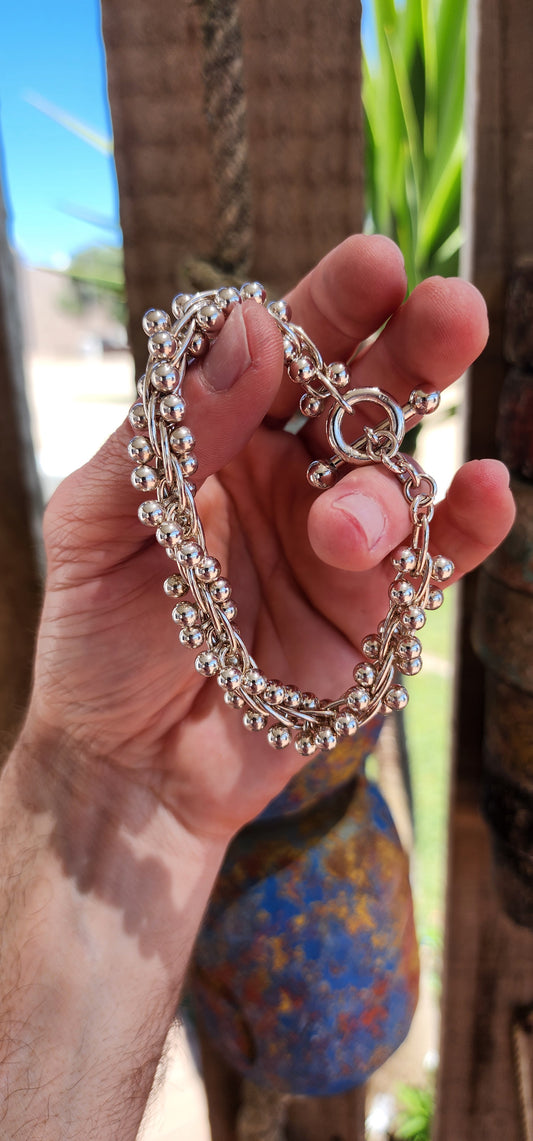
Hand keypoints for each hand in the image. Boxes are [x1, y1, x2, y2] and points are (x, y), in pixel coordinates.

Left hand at [28, 235, 514, 840]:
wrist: (130, 764)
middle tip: (452, 312)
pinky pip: (436, 559)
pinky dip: (468, 525)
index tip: (374, 265)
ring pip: (397, 480)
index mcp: (219, 441)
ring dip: (390, 487)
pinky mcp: (375, 612)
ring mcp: (339, 544)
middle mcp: (290, 477)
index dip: (328, 310)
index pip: (281, 356)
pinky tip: (489, 492)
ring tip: (343, 529)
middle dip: (411, 351)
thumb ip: (169, 431)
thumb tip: (248, 326)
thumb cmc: (98, 638)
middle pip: (363, 397)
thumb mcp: (100, 525)